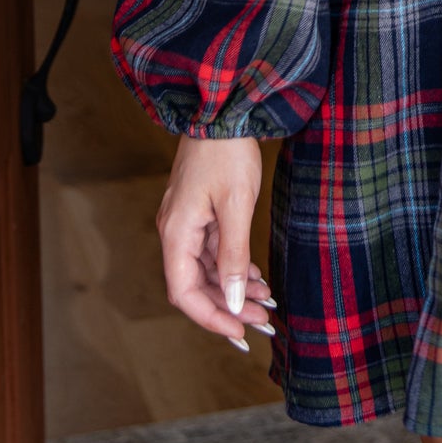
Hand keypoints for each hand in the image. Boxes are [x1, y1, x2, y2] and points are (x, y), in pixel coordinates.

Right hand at [157, 135, 275, 350]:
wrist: (223, 110)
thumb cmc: (227, 153)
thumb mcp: (235, 207)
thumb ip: (233, 256)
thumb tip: (232, 301)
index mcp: (176, 234)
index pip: (184, 293)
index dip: (211, 318)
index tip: (240, 333)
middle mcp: (175, 232)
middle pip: (195, 286)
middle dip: (228, 306)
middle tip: (263, 320)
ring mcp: (187, 223)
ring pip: (207, 270)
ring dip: (234, 288)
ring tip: (266, 302)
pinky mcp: (200, 214)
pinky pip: (213, 252)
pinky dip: (233, 267)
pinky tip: (256, 277)